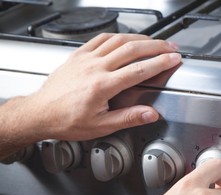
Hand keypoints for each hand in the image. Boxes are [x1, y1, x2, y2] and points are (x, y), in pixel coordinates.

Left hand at [21, 33, 180, 140]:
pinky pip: (100, 39)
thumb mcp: (101, 126)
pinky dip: (117, 36)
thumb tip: (150, 114)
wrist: (40, 113)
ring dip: (140, 38)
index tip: (173, 59)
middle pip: (132, 49)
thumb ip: (128, 118)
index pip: (139, 70)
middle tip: (170, 47)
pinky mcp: (78, 56)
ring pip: (118, 40)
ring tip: (154, 42)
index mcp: (102, 86)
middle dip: (156, 46)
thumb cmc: (67, 121)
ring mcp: (86, 59)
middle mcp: (95, 68)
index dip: (160, 63)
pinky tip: (125, 38)